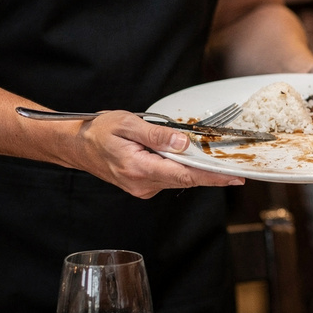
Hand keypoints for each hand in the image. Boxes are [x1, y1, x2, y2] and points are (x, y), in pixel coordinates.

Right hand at [66, 112, 245, 197]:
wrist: (77, 146)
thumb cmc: (98, 132)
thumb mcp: (127, 125)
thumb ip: (157, 135)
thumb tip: (184, 143)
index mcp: (139, 168)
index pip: (185, 175)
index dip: (213, 177)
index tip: (234, 178)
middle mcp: (143, 184)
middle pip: (186, 178)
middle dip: (210, 170)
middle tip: (235, 164)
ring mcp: (143, 187)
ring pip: (178, 177)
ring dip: (193, 166)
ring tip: (204, 153)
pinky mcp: (144, 186)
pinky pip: (169, 176)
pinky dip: (180, 167)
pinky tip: (181, 155)